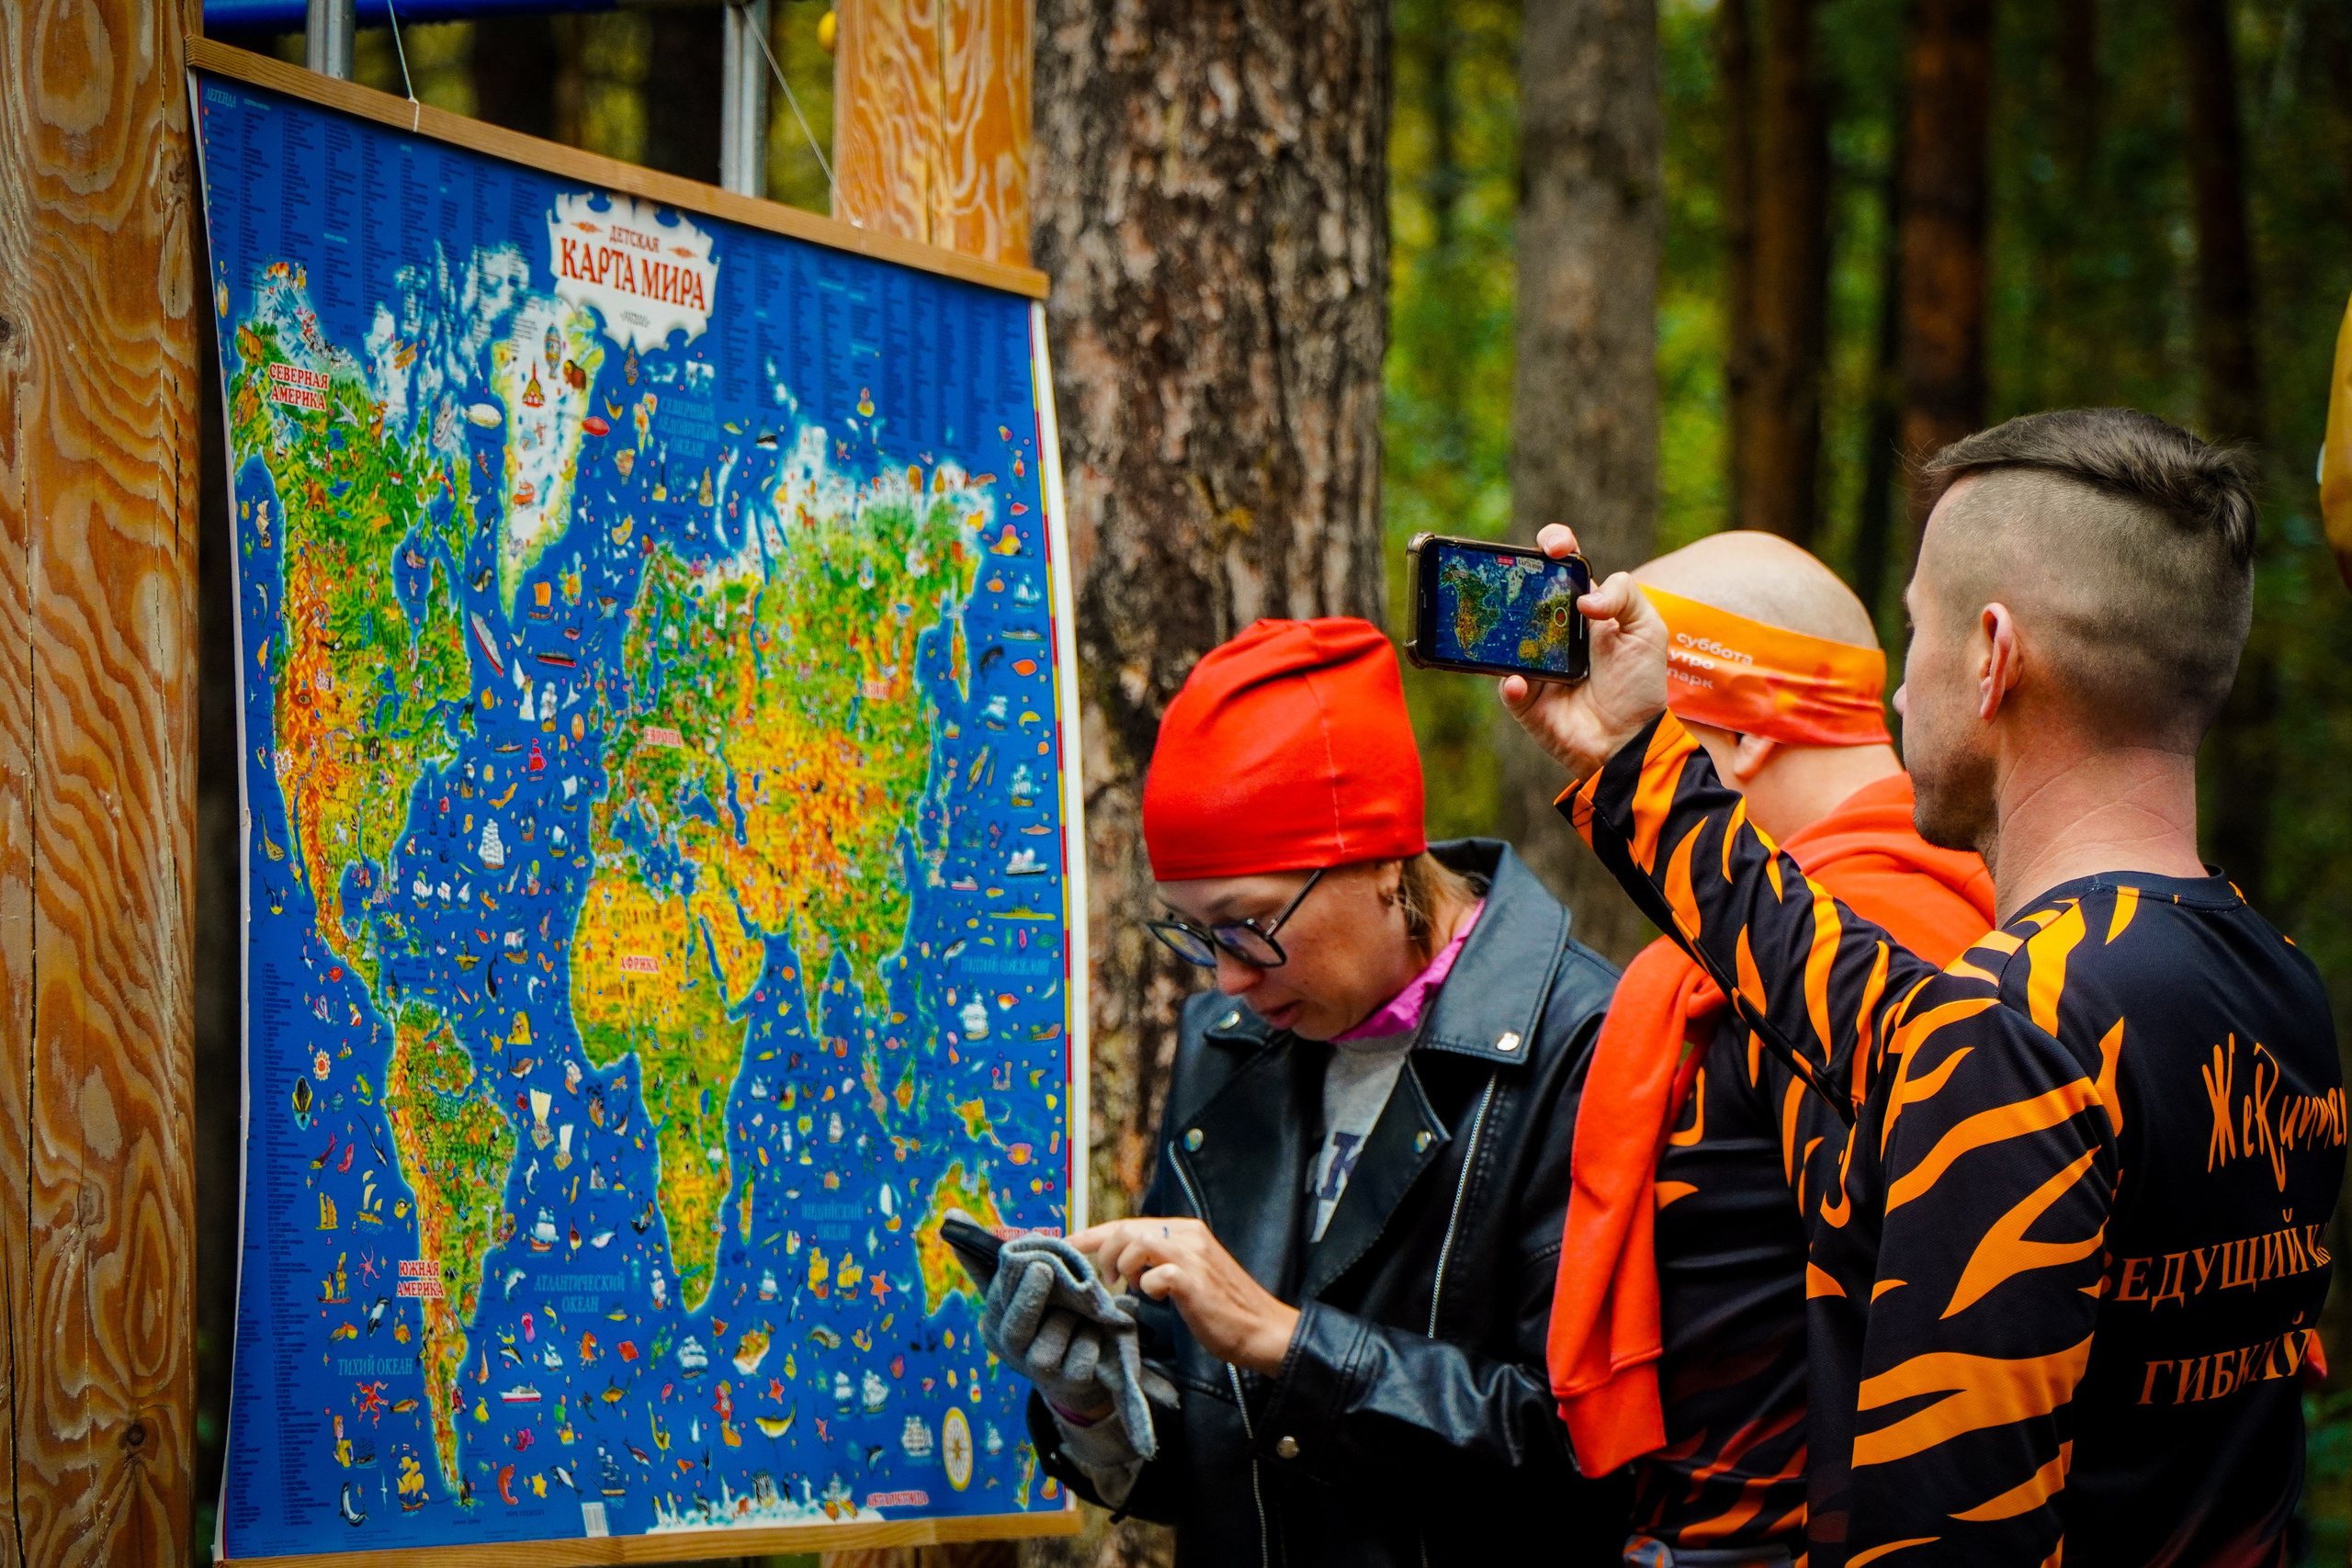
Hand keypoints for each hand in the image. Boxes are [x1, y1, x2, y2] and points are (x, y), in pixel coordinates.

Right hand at [979, 1258, 1114, 1417]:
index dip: (1013, 1277)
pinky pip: (1084, 1353)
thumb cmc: (1041, 1323)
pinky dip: (1091, 1338)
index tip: (1031, 1250)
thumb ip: (991, 1261)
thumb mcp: (1017, 1294)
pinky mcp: (1070, 1384)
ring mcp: (1039, 1372)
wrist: (1069, 1376)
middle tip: (1044, 1268)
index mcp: (994, 1327)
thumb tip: (955, 1215)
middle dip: (1030, 1298)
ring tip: (1080, 1311)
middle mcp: (1011, 1352)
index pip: (997, 1301)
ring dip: (1073, 1316)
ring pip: (1056, 1335)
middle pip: (1016, 1328)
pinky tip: (1091, 1334)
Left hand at [1074, 1218, 1300, 1375]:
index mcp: (1185, 1230)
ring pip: (1135, 1243)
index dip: (1093, 1234)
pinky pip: (1155, 1274)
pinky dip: (1148, 1287)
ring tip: (1133, 1289)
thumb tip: (1120, 1261)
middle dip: (1105, 1255)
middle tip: (1109, 1281)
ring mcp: (1192, 1255)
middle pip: (1125, 1228)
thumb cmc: (1222, 1307)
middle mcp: (1188, 1235)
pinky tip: (1157, 1298)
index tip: (1067, 1246)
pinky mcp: (1194, 1280)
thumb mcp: (1187, 1273)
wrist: (1262, 1329)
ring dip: (1123, 1268)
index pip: (1127, 1223)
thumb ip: (1158, 1260)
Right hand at [1498, 523, 1671, 780]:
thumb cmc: (1640, 684)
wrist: (1630, 741)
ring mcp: (1533, 662)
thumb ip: (1624, 596)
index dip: (1553, 545)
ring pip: (1504, 636)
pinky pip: (1506, 685)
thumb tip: (1584, 598)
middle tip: (1514, 578)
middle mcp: (1551, 629)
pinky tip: (1523, 682)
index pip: (1560, 565)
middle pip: (1522, 593)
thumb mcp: (1647, 629)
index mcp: (1580, 606)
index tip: (1554, 547)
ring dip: (1502, 629)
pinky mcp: (1524, 698)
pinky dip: (1511, 683)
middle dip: (1513, 580)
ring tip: (1509, 627)